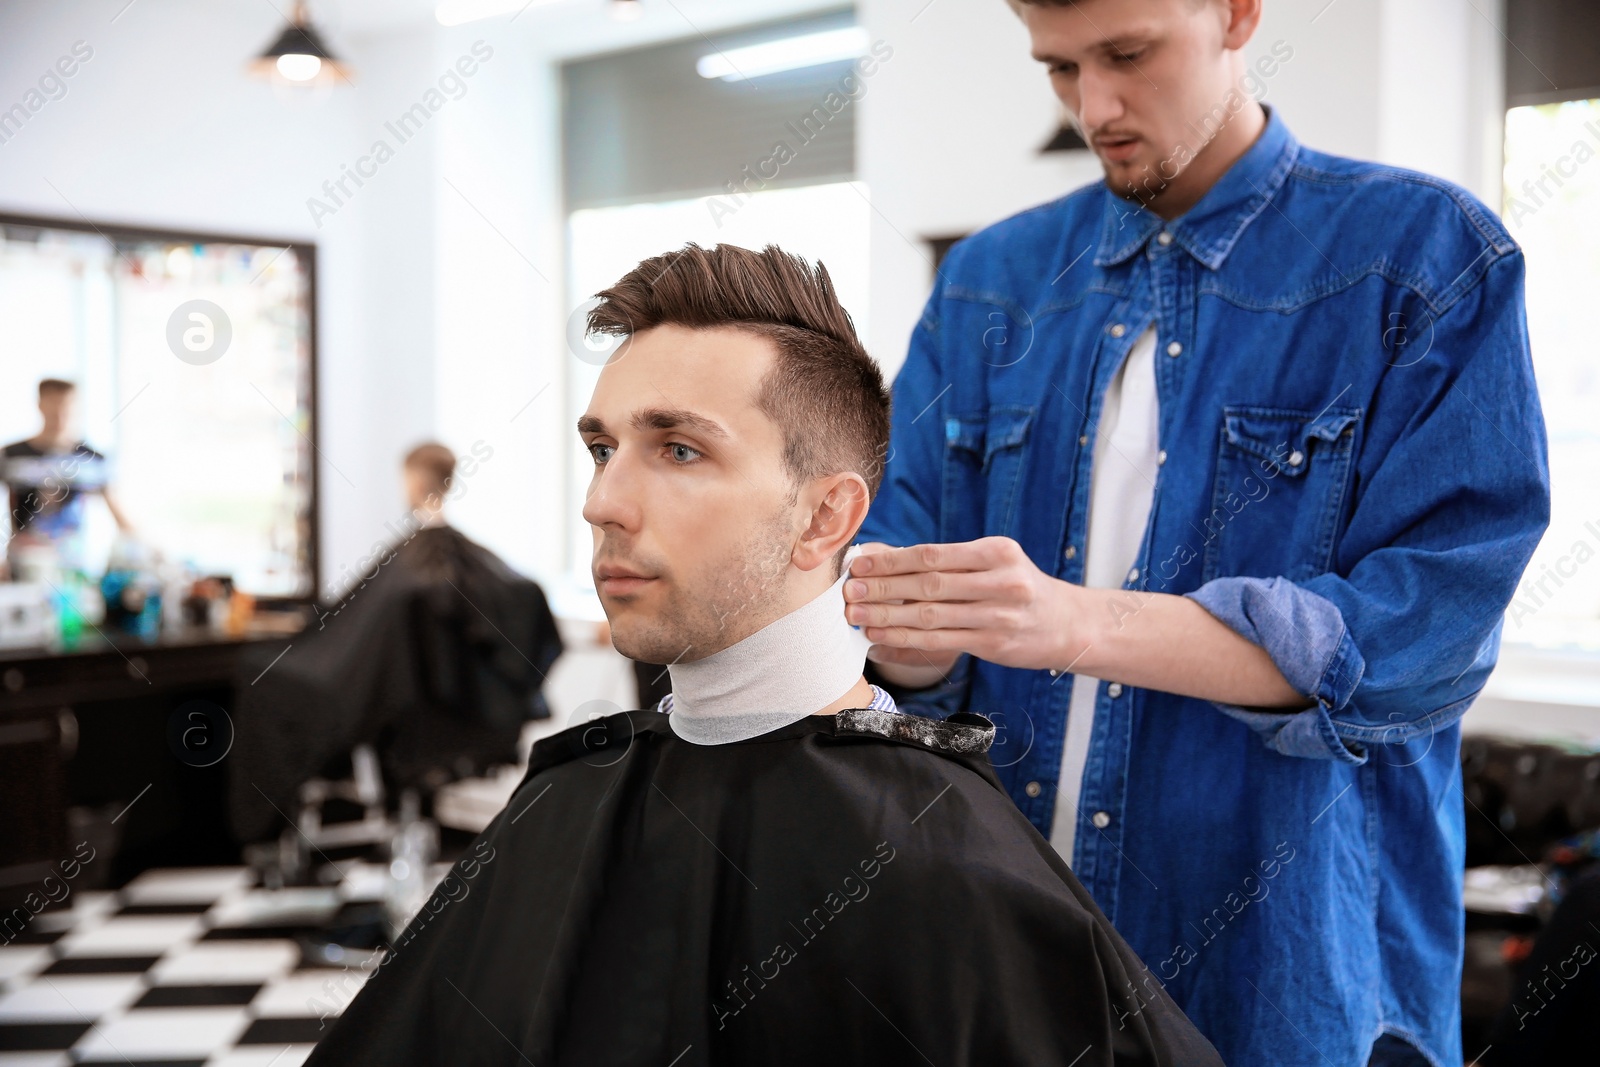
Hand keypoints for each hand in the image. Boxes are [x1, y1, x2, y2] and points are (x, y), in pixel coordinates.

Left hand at [843, 537, 1078, 671]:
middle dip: (883, 588)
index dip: (892, 560)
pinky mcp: (993, 644)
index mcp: (997, 552)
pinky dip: (904, 639)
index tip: (860, 562)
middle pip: (929, 585)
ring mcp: (998, 616)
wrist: (1067, 624)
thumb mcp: (995, 562)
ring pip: (930, 616)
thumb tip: (886, 558)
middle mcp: (1001, 582)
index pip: (933, 554)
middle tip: (850, 590)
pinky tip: (879, 637)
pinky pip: (939, 642)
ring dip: (888, 616)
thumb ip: (949, 561)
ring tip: (857, 614)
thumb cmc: (1019, 587)